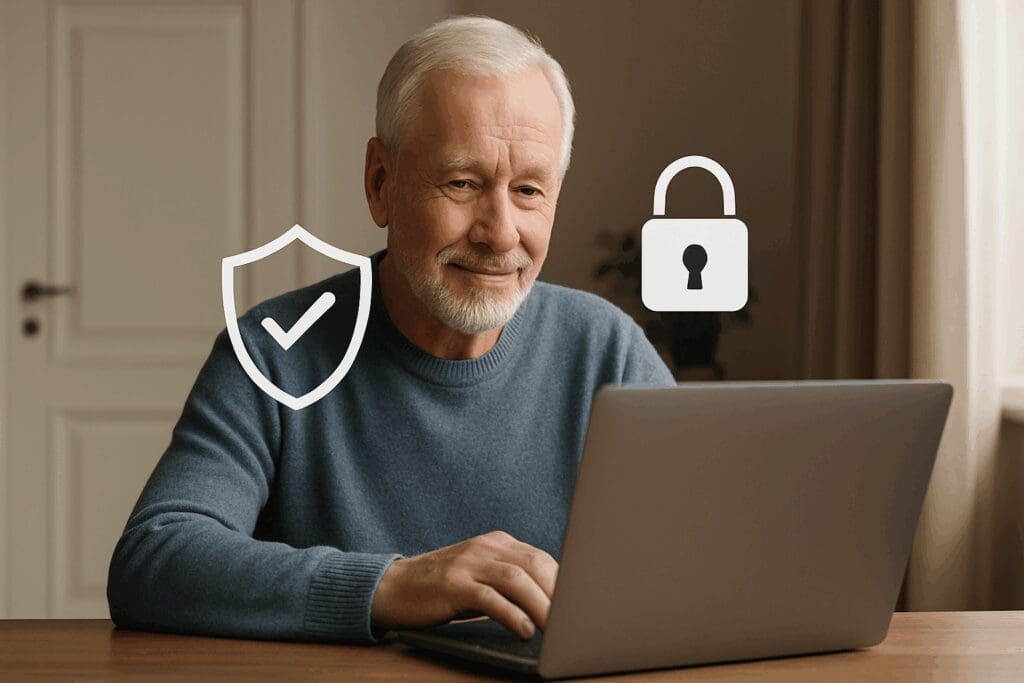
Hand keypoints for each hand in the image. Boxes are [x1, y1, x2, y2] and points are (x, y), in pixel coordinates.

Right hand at [370, 530, 558, 639]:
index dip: (564, 582)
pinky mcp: (452, 585)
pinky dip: (512, 614)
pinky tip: (524, 630)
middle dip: (558, 594)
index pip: (541, 558)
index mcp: (497, 543)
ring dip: (541, 606)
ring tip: (557, 630)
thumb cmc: (443, 588)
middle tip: (575, 621)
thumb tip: (553, 604)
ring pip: (516, 580)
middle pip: (534, 565)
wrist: (393, 587)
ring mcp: (468, 564)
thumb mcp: (480, 575)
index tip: (581, 605)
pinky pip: (490, 597)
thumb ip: (511, 581)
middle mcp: (485, 547)